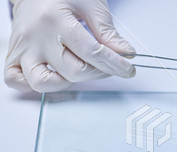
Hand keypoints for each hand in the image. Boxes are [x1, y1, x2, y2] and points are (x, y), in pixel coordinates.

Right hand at [4, 0, 135, 92]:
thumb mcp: (90, 4)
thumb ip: (107, 32)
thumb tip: (126, 53)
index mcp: (55, 19)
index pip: (92, 52)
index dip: (115, 64)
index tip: (128, 69)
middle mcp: (35, 37)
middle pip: (73, 71)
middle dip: (99, 72)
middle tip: (109, 65)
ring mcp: (23, 49)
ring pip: (44, 83)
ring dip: (69, 82)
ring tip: (81, 69)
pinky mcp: (14, 56)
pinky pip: (16, 81)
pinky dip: (34, 85)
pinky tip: (54, 76)